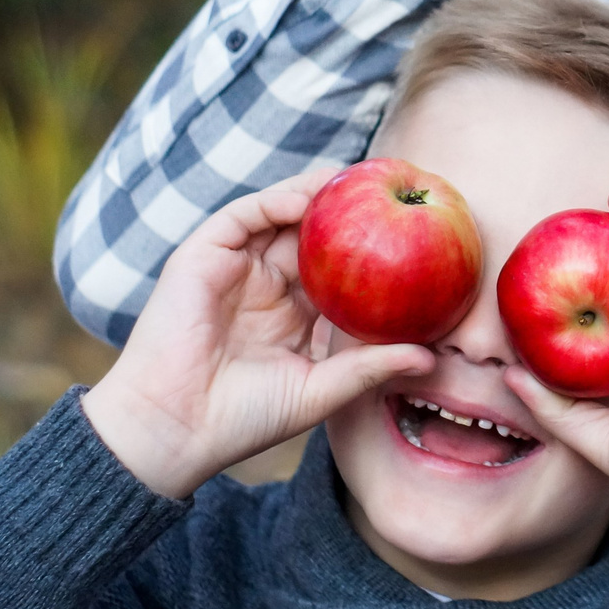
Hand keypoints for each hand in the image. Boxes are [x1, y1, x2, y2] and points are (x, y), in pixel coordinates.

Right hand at [80, 173, 435, 499]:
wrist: (176, 429)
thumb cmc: (244, 420)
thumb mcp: (320, 391)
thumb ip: (370, 368)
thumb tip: (432, 358)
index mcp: (292, 314)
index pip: (340, 270)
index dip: (375, 251)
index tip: (419, 235)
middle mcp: (265, 284)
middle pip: (316, 235)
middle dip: (354, 210)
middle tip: (400, 188)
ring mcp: (235, 266)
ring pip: (282, 215)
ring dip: (319, 195)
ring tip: (363, 179)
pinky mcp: (204, 255)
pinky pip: (246, 214)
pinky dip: (279, 199)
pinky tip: (315, 196)